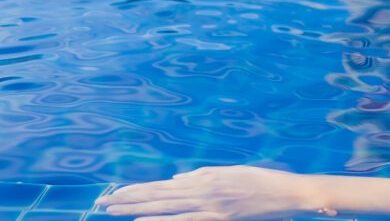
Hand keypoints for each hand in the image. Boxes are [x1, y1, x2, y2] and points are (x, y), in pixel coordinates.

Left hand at [97, 165, 326, 219]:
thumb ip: (201, 175)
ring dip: (136, 208)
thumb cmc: (262, 182)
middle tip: (102, 204)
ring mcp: (209, 204)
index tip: (114, 193)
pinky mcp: (219, 217)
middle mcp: (202, 189)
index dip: (137, 190)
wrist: (288, 192)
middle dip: (128, 200)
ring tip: (112, 210)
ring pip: (164, 207)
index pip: (162, 187)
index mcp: (203, 178)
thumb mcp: (229, 173)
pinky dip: (162, 220)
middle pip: (157, 196)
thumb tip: (176, 179)